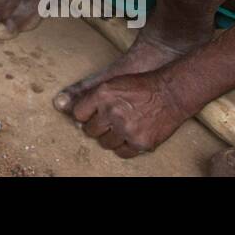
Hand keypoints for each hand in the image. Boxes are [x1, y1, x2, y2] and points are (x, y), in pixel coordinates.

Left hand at [58, 72, 190, 157]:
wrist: (171, 93)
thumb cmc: (141, 85)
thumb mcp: (113, 82)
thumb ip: (91, 95)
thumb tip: (62, 106)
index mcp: (103, 94)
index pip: (78, 114)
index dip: (84, 116)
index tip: (91, 116)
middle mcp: (112, 112)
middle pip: (90, 131)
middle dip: (97, 128)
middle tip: (107, 124)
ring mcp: (126, 129)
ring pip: (105, 143)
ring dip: (110, 138)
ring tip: (120, 129)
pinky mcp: (139, 142)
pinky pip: (122, 153)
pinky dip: (124, 148)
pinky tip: (128, 138)